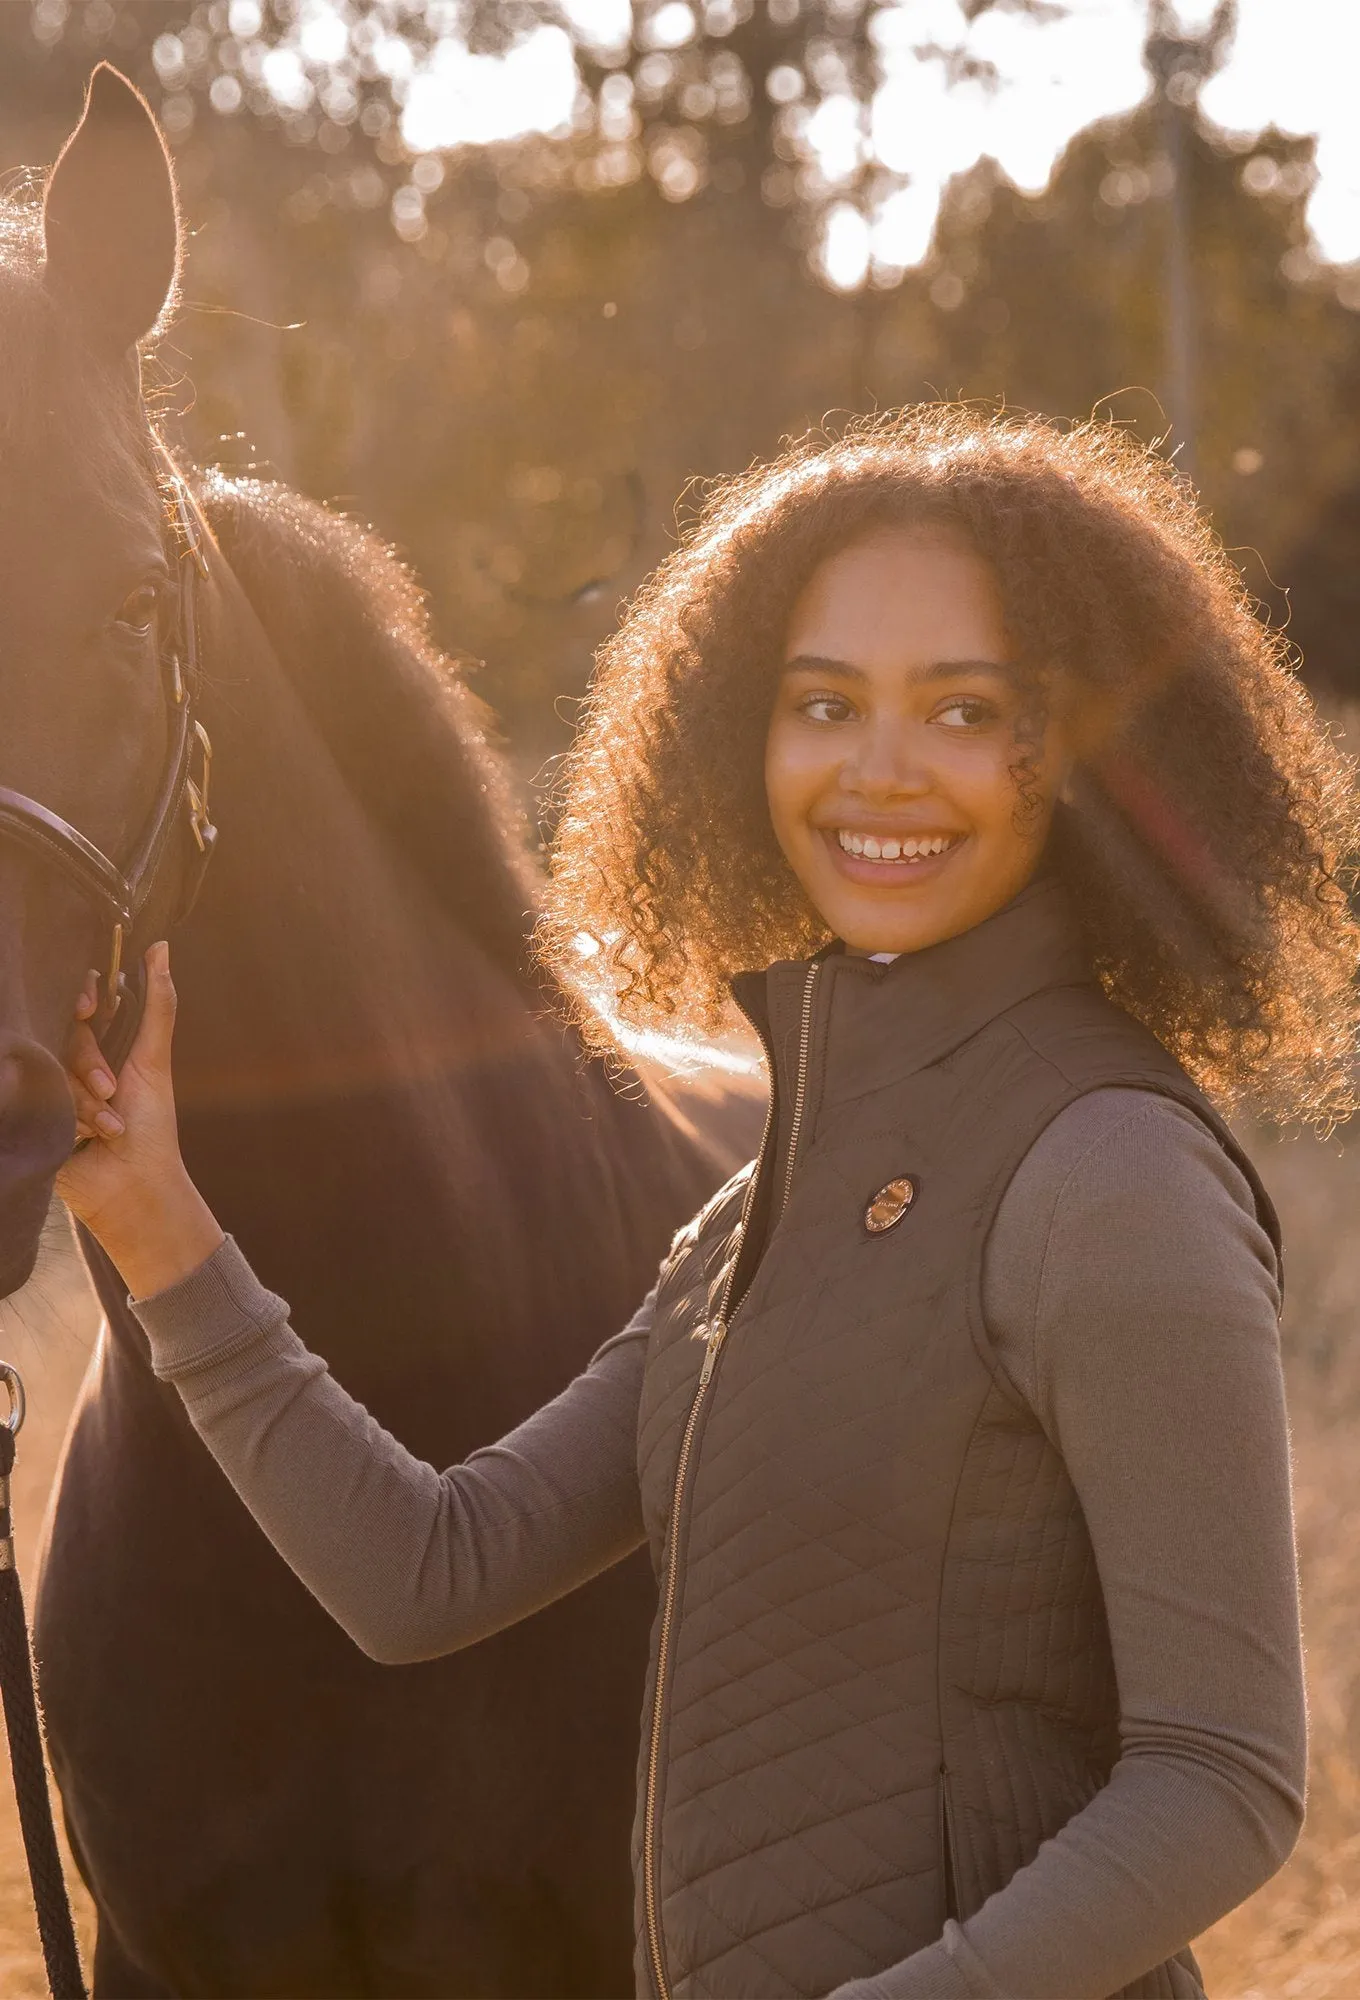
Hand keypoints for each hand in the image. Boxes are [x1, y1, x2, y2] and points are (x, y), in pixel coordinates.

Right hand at [56, 941, 223, 1299]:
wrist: (132, 1186)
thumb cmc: (151, 1126)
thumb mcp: (154, 1060)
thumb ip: (158, 1004)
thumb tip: (160, 947)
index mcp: (105, 1042)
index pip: (83, 1001)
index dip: (83, 996)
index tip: (92, 1006)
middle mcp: (75, 1060)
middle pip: (67, 1036)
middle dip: (91, 1066)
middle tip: (112, 1091)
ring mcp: (53, 1087)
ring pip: (53, 1068)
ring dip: (85, 1101)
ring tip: (109, 1127)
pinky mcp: (36, 1113)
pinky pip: (38, 1097)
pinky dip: (69, 1118)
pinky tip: (85, 1138)